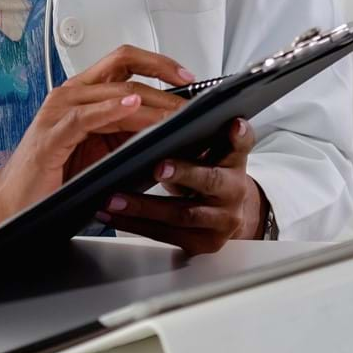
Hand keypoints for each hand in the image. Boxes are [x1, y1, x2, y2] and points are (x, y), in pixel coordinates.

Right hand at [0, 45, 189, 257]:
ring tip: (176, 113)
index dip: (159, 64)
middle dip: (163, 79)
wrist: (11, 204)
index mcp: (83, 95)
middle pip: (123, 68)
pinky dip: (111, 109)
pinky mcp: (52, 134)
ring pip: (113, 91)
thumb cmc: (54, 179)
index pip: (124, 62)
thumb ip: (130, 133)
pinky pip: (86, 116)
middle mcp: (70, 95)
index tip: (189, 78)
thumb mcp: (103, 151)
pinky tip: (132, 109)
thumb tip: (174, 128)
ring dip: (150, 101)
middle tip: (192, 100)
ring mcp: (59, 111)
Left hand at [97, 117, 264, 253]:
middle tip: (157, 166)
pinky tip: (111, 214)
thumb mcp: (208, 151)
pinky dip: (133, 224)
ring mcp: (219, 221)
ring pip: (181, 214)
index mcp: (234, 162)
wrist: (226, 214)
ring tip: (113, 197)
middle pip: (210, 181)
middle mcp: (232, 192)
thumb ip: (195, 134)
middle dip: (183, 173)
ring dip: (142, 206)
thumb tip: (156, 109)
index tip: (231, 124)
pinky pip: (165, 234)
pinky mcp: (202, 243)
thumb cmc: (207, 174)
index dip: (238, 136)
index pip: (241, 145)